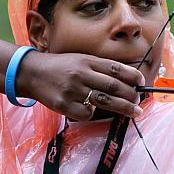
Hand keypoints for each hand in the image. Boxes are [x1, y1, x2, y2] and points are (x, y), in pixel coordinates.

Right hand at [17, 52, 144, 120]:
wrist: (31, 73)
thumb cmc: (61, 67)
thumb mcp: (81, 60)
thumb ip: (101, 69)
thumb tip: (127, 81)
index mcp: (88, 61)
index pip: (116, 68)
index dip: (133, 76)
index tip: (142, 83)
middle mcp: (81, 74)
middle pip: (114, 86)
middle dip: (131, 95)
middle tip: (139, 101)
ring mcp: (72, 90)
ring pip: (104, 101)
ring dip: (123, 108)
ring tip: (134, 112)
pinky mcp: (64, 105)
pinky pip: (87, 113)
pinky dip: (93, 113)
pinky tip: (93, 110)